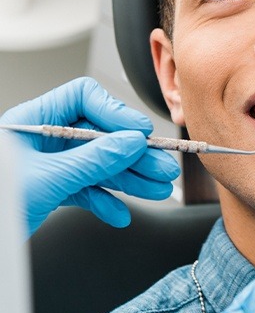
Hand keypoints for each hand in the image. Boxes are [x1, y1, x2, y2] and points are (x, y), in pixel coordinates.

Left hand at [0, 77, 179, 236]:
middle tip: (160, 167)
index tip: (140, 133)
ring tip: (155, 189)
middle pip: (100, 135)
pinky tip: (119, 214)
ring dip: (129, 178)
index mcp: (35, 121)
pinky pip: (86, 189)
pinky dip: (104, 202)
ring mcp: (50, 164)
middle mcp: (45, 139)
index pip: (85, 99)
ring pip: (99, 164)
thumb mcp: (47, 178)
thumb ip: (93, 160)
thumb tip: (131, 143)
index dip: (116, 112)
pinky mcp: (53, 188)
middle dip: (132, 154)